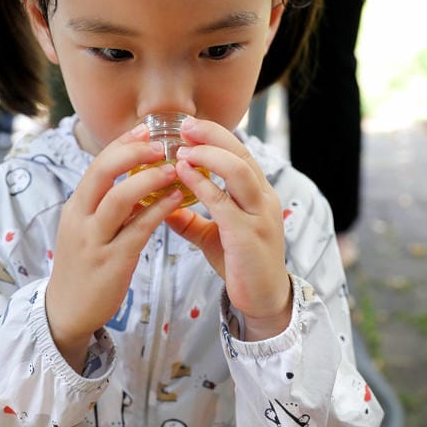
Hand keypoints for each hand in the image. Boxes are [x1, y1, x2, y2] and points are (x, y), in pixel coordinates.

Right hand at [45, 125, 188, 370]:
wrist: (66, 311)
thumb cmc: (83, 267)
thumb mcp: (87, 229)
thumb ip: (106, 205)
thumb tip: (135, 177)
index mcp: (75, 207)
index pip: (96, 165)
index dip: (121, 145)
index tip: (145, 129)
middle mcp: (80, 219)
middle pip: (100, 174)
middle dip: (130, 153)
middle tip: (160, 144)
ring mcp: (94, 241)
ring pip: (118, 199)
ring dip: (148, 180)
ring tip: (174, 169)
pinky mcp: (112, 262)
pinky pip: (138, 230)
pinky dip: (158, 211)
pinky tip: (176, 200)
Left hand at [163, 118, 291, 340]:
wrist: (262, 300)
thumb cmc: (240, 265)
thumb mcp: (212, 235)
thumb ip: (190, 219)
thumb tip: (162, 204)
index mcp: (258, 195)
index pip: (240, 153)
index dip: (216, 136)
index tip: (189, 126)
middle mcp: (264, 200)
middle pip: (242, 154)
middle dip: (213, 136)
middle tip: (184, 126)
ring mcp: (259, 216)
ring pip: (239, 171)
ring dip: (209, 156)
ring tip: (182, 150)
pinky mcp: (248, 236)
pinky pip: (224, 203)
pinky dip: (203, 185)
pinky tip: (183, 176)